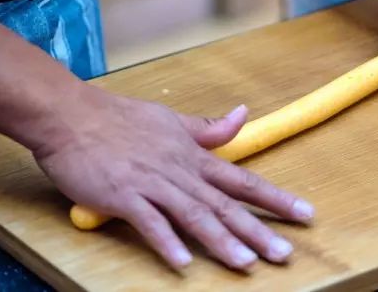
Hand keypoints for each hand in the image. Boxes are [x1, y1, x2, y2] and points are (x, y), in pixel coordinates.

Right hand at [30, 86, 313, 270]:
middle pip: (225, 203)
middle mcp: (180, 171)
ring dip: (221, 240)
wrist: (72, 115)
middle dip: (257, 229)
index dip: (275, 197)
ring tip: (246, 263)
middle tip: (284, 253)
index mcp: (193, 155)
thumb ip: (208, 127)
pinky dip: (166, 242)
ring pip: (193, 214)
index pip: (243, 178)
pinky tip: (183, 263)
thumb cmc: (122, 118)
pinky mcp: (123, 195)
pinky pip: (148, 222)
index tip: (304, 214)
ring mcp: (152, 183)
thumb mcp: (172, 120)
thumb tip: (243, 114)